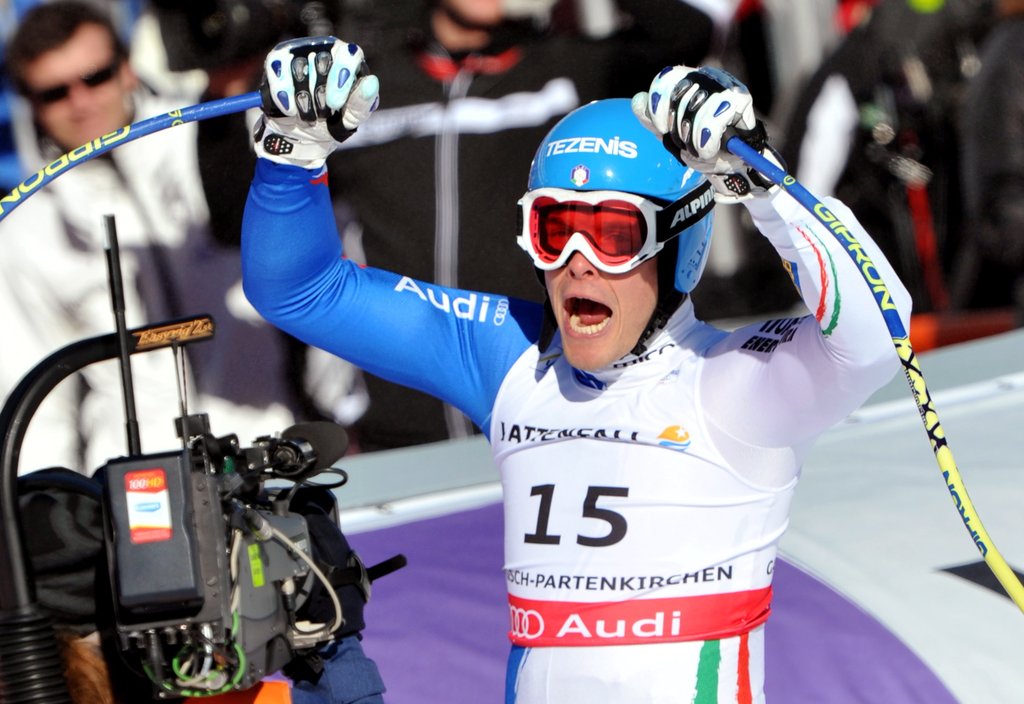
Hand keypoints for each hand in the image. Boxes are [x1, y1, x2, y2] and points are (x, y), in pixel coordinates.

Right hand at [254, 37, 379, 168]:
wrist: (303, 135)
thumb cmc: (332, 121)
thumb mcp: (351, 118)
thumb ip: (362, 103)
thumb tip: (371, 81)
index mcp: (348, 60)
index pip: (349, 55)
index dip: (342, 78)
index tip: (335, 104)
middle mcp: (325, 49)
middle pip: (322, 61)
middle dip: (321, 95)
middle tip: (323, 114)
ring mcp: (300, 51)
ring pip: (299, 67)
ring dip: (303, 99)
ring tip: (308, 116)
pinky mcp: (278, 60)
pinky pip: (278, 68)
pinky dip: (283, 93)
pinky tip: (290, 110)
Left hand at [632, 66, 779, 202]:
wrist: (728, 161)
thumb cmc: (699, 144)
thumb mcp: (670, 133)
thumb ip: (651, 118)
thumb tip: (638, 100)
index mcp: (686, 79)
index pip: (665, 79)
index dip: (659, 106)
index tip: (662, 127)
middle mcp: (705, 76)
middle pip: (680, 96)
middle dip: (679, 129)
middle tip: (686, 143)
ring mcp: (725, 85)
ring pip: (697, 109)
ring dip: (694, 139)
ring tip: (699, 149)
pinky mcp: (741, 99)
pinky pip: (714, 121)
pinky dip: (707, 142)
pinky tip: (710, 149)